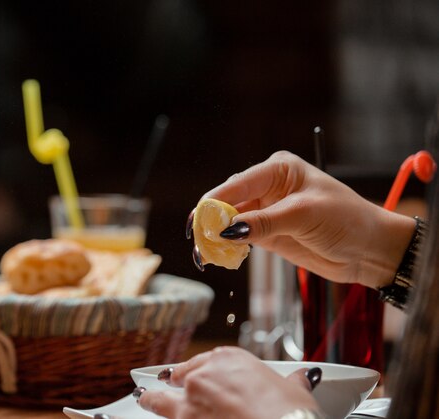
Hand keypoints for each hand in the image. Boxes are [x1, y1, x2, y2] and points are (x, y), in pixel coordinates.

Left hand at [137, 346, 319, 418]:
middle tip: (166, 384)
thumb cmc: (287, 411)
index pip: (204, 362)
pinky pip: (162, 414)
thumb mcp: (294, 390)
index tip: (195, 376)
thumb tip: (304, 377)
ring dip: (151, 398)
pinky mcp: (183, 418)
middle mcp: (205, 374)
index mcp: (228, 358)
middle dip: (172, 382)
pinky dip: (156, 414)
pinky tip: (151, 413)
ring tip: (144, 398)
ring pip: (160, 397)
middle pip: (179, 376)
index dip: (197, 372)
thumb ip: (292, 382)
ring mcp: (191, 398)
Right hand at [201, 151, 415, 287]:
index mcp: (277, 170)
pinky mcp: (268, 233)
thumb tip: (227, 231)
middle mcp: (268, 187)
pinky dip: (227, 247)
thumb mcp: (304, 216)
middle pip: (227, 202)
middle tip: (198, 242)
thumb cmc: (347, 220)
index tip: (198, 223)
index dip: (213, 203)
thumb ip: (264, 222)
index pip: (236, 185)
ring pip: (229, 222)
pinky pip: (240, 238)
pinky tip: (218, 256)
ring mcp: (266, 211)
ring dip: (216, 237)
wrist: (370, 250)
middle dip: (210, 221)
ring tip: (203, 254)